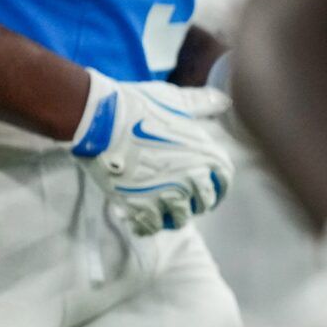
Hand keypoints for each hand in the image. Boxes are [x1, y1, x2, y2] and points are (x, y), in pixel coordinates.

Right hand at [68, 70, 234, 234]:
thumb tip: (224, 100)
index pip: (224, 180)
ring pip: (180, 219)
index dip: (219, 187)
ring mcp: (167, 194)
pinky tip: (142, 218)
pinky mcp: (140, 206)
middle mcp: (192, 178)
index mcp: (206, 154)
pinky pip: (151, 226)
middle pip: (204, 203)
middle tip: (183, 202)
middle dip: (195, 204)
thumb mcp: (178, 101)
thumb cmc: (140, 107)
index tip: (211, 192)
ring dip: (172, 217)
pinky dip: (148, 225)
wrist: (102, 122)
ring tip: (163, 211)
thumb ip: (202, 104)